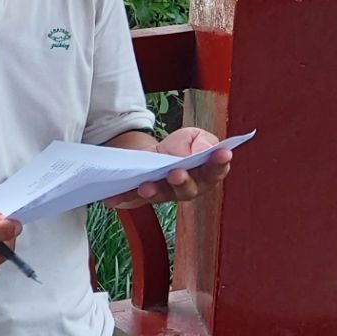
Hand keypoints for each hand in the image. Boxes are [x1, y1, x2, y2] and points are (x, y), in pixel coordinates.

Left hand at [104, 127, 232, 209]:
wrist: (152, 155)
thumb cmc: (179, 148)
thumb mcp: (193, 136)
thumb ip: (203, 142)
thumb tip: (205, 149)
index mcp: (205, 174)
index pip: (215, 171)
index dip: (219, 164)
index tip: (223, 154)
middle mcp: (187, 188)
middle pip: (188, 189)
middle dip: (182, 182)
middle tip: (177, 173)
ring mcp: (164, 194)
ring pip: (162, 195)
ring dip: (155, 191)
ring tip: (147, 186)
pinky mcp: (142, 197)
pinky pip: (132, 199)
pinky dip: (123, 197)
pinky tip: (113, 198)